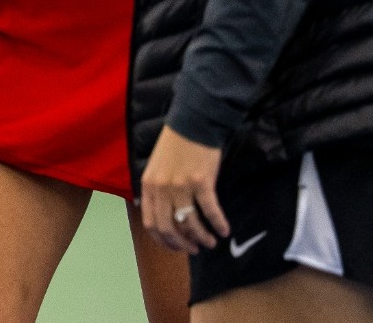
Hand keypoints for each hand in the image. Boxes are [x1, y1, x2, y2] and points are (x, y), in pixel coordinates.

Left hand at [140, 126, 227, 252]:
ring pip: (190, 223)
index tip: (175, 246)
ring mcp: (181, 186)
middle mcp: (162, 189)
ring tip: (210, 242)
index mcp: (148, 186)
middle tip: (193, 249)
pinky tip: (224, 230)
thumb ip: (156, 189)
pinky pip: (210, 210)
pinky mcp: (201, 182)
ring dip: (201, 237)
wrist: (194, 122)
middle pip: (169, 228)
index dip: (163, 240)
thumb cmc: (176, 143)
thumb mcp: (156, 166)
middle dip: (182, 243)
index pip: (151, 223)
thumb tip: (161, 213)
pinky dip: (218, 223)